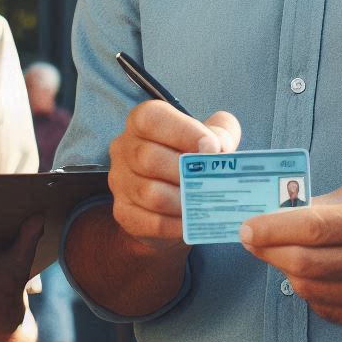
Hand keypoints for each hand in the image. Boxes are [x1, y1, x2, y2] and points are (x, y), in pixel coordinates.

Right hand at [108, 101, 240, 249]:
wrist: (176, 201)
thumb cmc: (193, 159)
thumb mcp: (212, 137)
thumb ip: (222, 134)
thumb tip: (221, 148)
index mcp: (142, 121)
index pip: (151, 118)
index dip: (182, 131)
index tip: (212, 147)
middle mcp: (124, 147)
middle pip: (147, 157)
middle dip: (185, 172)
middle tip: (211, 181)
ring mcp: (120, 181)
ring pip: (150, 193)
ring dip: (183, 200)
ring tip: (204, 202)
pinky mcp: (124, 212)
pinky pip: (150, 221)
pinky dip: (177, 224)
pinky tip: (193, 221)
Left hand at [240, 184, 341, 330]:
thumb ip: (316, 206)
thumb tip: (270, 216)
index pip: (314, 227)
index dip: (273, 229)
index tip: (247, 227)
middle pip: (306, 263)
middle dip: (269, 251)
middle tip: (251, 240)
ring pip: (309, 289)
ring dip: (284, 270)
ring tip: (281, 253)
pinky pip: (323, 307)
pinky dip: (307, 289)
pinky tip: (309, 272)